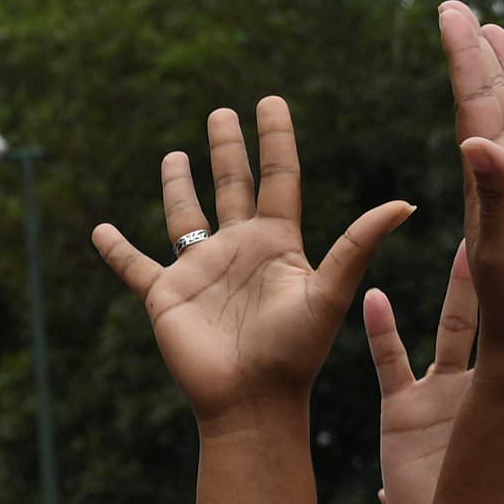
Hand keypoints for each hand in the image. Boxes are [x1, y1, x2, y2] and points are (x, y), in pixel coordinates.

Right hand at [91, 97, 408, 425]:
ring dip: (178, 185)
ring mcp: (200, 271)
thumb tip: (404, 204)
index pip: (277, 177)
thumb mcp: (328, 294)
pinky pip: (135, 266)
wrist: (250, 401)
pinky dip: (116, 249)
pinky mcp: (164, 296)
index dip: (274, 138)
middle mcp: (239, 250)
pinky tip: (99, 230)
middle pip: (232, 185)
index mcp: (278, 243)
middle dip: (227, 148)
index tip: (269, 101)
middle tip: (222, 113)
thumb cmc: (293, 353)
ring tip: (174, 154)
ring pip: (185, 217)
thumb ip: (357, 246)